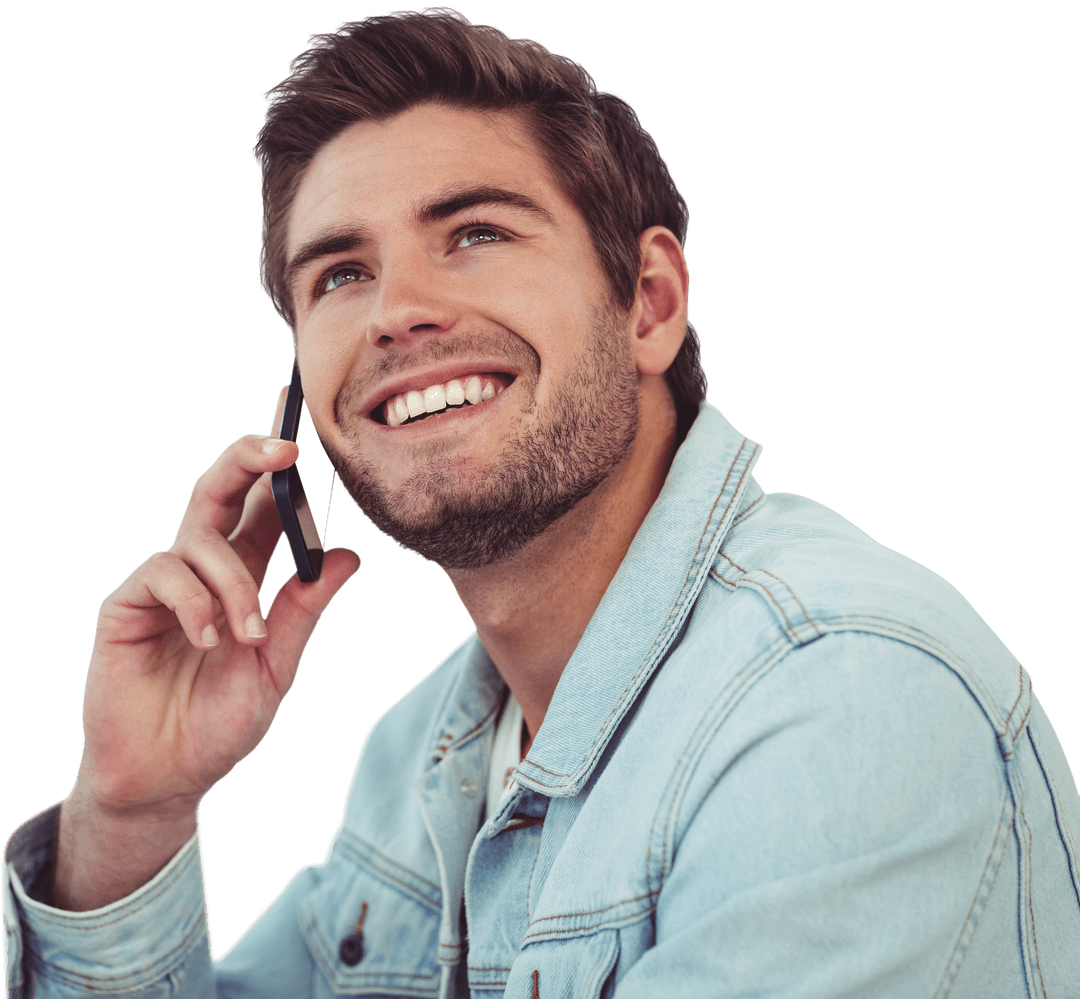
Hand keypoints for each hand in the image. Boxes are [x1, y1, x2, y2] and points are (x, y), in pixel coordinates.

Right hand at [72, 387, 358, 819]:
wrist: (168, 776)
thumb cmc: (222, 722)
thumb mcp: (276, 664)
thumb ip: (304, 608)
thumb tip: (348, 554)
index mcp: (244, 575)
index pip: (262, 508)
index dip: (280, 470)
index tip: (308, 434)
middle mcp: (202, 570)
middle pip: (219, 490)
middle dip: (248, 458)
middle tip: (285, 449)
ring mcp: (163, 585)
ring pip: (199, 538)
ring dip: (233, 583)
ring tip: (246, 636)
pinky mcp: (126, 605)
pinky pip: (163, 574)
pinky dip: (194, 602)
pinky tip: (207, 639)